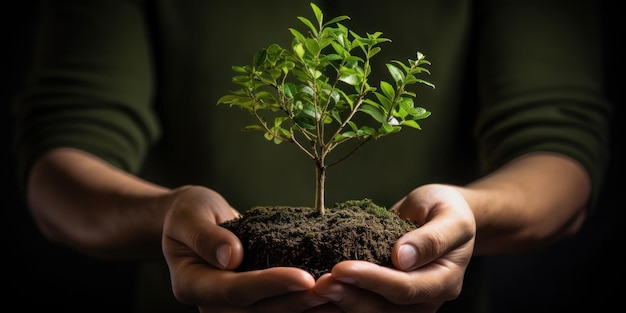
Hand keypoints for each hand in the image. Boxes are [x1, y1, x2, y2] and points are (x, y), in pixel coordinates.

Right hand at [162, 185, 328, 312]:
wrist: (191, 222)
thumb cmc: (190, 213)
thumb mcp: (190, 214)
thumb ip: (205, 235)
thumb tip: (231, 256)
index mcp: (192, 284)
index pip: (234, 290)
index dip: (270, 285)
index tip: (304, 277)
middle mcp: (212, 303)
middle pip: (257, 312)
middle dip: (296, 302)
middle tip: (332, 291)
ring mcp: (232, 307)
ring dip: (305, 309)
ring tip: (340, 298)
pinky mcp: (251, 302)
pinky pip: (277, 307)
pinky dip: (303, 304)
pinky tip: (332, 297)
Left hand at [314, 184, 475, 312]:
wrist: (444, 216)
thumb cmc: (447, 210)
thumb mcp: (449, 215)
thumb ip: (431, 237)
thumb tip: (402, 257)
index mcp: (444, 281)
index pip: (406, 288)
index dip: (373, 281)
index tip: (342, 269)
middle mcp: (426, 299)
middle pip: (385, 309)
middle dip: (350, 296)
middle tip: (319, 283)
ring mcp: (406, 303)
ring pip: (372, 312)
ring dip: (341, 302)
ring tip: (314, 289)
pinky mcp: (388, 298)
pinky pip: (363, 304)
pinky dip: (340, 300)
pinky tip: (316, 293)